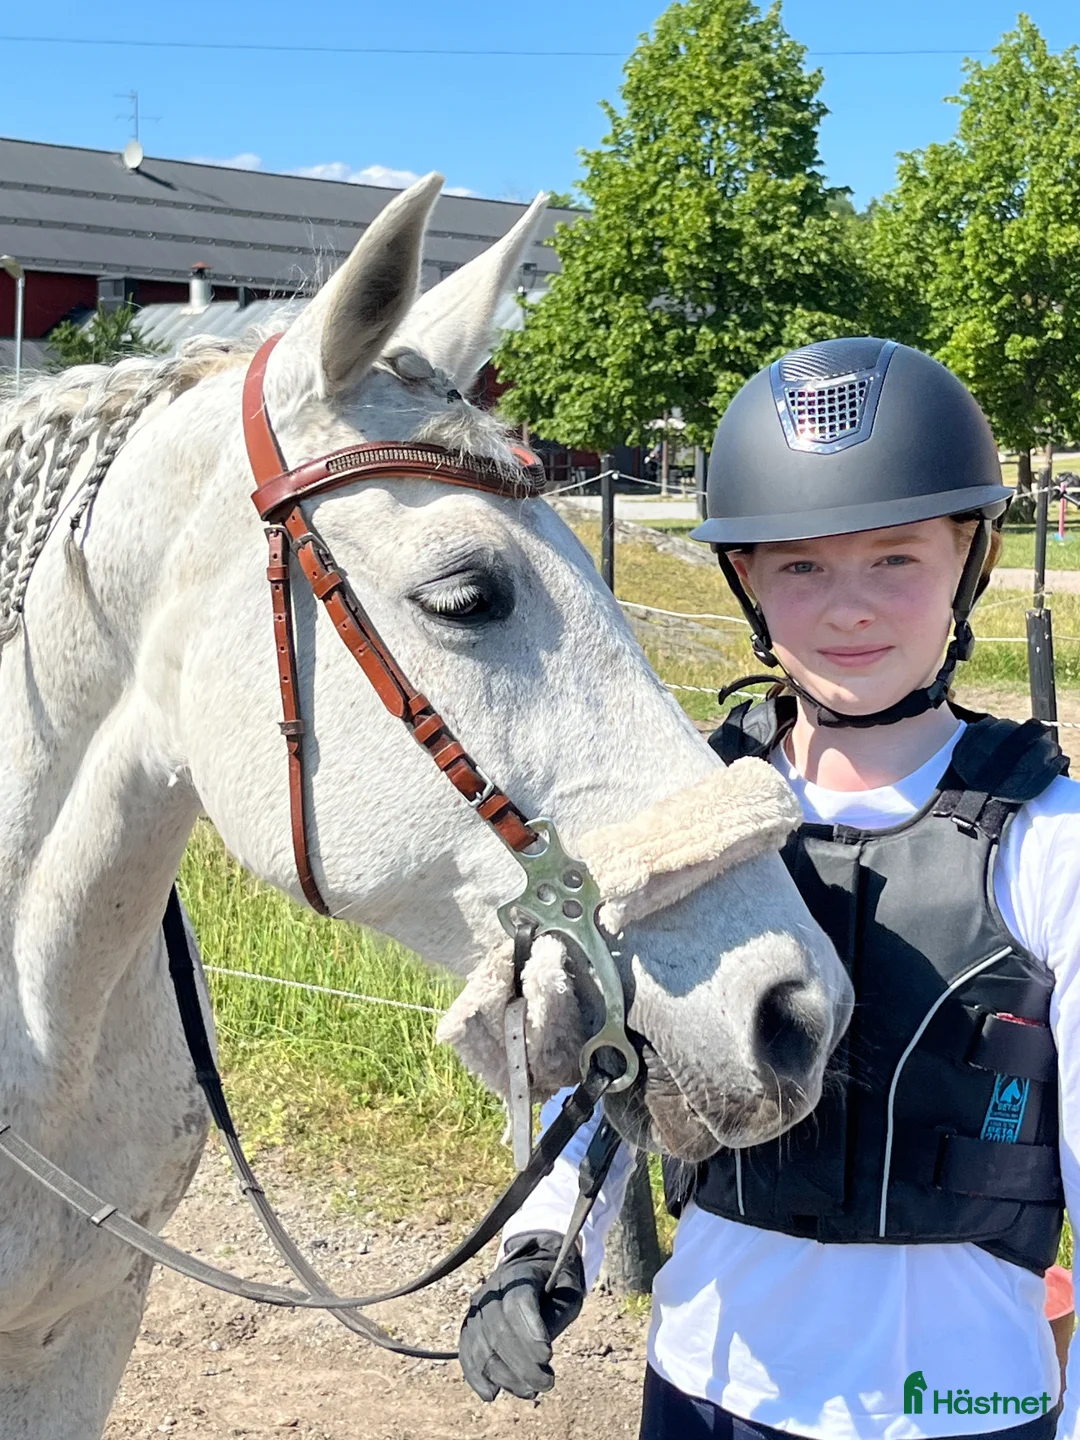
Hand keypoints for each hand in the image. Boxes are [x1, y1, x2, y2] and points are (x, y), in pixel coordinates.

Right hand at [459, 1230, 585, 1401]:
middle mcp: (491, 1289)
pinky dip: (476, 1376)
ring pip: (482, 1346)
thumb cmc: (556, 1285)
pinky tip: (492, 1394)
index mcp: (518, 1273)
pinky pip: (466, 1353)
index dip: (530, 1332)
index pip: (518, 1302)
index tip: (548, 1356)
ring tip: (531, 1391)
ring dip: (505, 1376)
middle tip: (547, 1383)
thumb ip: (557, 1315)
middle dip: (523, 1363)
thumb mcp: (568, 1292)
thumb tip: (541, 1355)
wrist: (533, 1268)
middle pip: (499, 1329)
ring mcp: (476, 1309)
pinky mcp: (469, 1327)